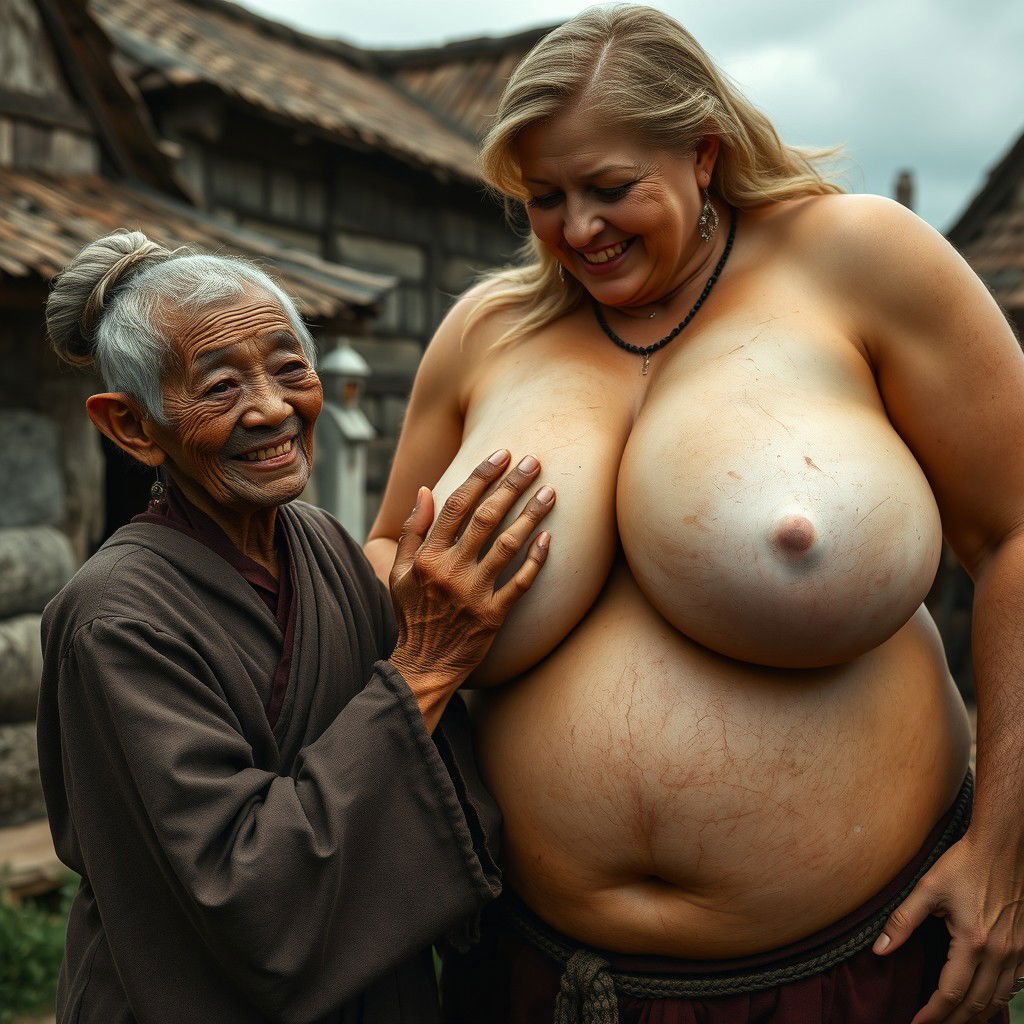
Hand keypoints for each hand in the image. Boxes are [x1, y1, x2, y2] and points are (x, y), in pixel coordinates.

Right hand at [387, 450, 553, 726]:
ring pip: (508, 546)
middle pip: (487, 518)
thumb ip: (413, 530)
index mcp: (428, 556)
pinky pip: (521, 583)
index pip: (457, 505)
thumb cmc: (413, 614)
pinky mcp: (493, 617)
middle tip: (534, 462)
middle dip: (512, 486)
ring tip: (550, 491)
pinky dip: (536, 560)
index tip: (502, 455)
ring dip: (531, 516)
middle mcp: (451, 571)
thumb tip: (427, 489)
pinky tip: (550, 538)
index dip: (481, 476)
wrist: (423, 666)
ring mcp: (474, 594)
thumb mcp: (401, 572)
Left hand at [873, 830, 1023, 1022]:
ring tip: (954, 1022)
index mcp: (972, 942)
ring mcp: (1017, 952)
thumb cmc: (963, 864)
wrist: (1002, 847)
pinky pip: (1015, 986)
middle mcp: (999, 953)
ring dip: (977, 1017)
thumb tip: (879, 949)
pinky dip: (998, 1001)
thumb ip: (902, 921)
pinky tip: (984, 1003)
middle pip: (977, 1005)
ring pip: (998, 1000)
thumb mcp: (926, 888)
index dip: (933, 1014)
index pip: (951, 993)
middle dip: (953, 1022)